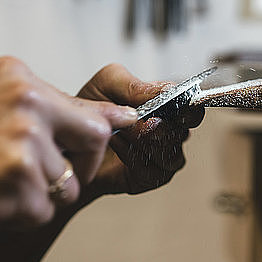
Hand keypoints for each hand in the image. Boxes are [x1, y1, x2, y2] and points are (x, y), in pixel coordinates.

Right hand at [0, 57, 136, 239]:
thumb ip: (45, 108)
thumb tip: (109, 118)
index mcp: (19, 80)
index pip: (87, 107)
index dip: (114, 124)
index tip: (142, 126)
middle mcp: (27, 106)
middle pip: (95, 140)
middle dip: (83, 165)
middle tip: (49, 172)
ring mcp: (23, 145)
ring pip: (67, 184)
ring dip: (41, 193)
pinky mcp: (17, 185)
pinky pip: (43, 211)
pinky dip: (21, 213)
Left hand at [78, 64, 203, 194]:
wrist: (70, 144)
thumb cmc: (91, 112)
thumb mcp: (107, 85)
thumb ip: (135, 85)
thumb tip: (164, 92)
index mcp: (167, 105)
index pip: (191, 106)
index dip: (189, 107)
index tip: (176, 106)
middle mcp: (170, 131)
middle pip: (181, 131)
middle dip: (157, 125)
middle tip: (135, 119)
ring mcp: (163, 156)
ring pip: (170, 153)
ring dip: (142, 141)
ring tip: (119, 131)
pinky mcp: (151, 177)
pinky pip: (152, 170)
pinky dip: (132, 157)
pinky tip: (116, 145)